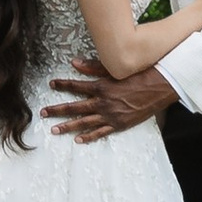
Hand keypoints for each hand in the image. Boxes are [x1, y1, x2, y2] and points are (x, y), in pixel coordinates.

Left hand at [45, 57, 178, 142]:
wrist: (158, 89)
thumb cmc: (138, 76)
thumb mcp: (115, 69)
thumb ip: (93, 67)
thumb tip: (74, 62)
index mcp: (100, 87)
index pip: (75, 86)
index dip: (62, 85)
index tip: (51, 84)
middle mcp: (102, 103)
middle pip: (74, 107)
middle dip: (57, 110)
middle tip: (43, 113)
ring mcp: (110, 116)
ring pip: (84, 123)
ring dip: (68, 126)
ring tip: (54, 130)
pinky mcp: (119, 125)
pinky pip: (100, 132)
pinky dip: (89, 136)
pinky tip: (78, 140)